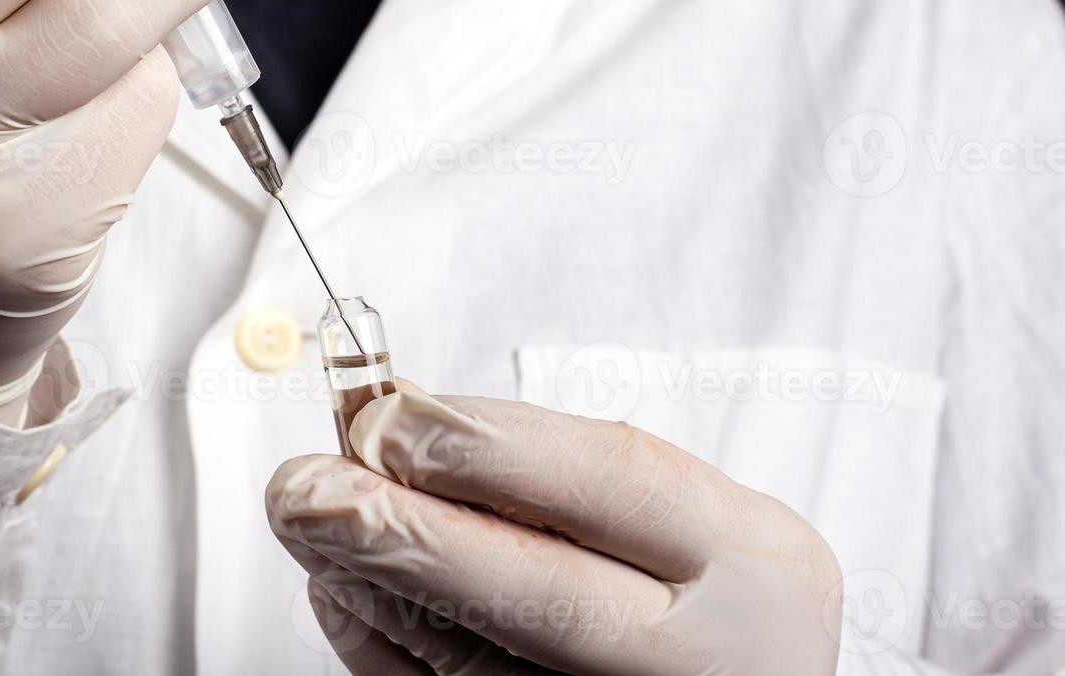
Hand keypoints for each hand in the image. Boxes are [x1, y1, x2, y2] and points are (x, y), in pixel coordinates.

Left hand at [267, 386, 843, 674]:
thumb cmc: (710, 591)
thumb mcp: (687, 514)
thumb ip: (557, 467)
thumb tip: (402, 414)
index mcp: (756, 561)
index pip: (612, 484)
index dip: (484, 447)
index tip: (384, 416)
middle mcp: (707, 653)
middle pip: (545, 595)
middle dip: (409, 532)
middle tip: (308, 487)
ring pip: (478, 660)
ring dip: (373, 584)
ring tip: (309, 522)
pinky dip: (381, 647)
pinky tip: (340, 590)